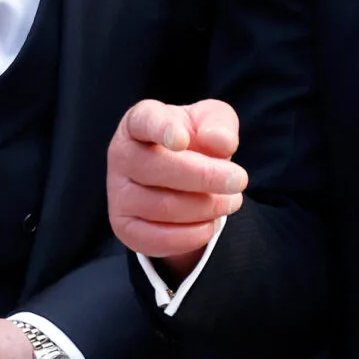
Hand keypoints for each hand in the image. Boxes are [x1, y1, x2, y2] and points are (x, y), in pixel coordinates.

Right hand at [108, 99, 244, 273]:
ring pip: (160, 206)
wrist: (183, 178)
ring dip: (204, 207)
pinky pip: (154, 238)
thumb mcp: (212, 122)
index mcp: (140, 122)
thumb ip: (219, 124)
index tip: (181, 140)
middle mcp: (122, 155)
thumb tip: (220, 141)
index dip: (161, 129)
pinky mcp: (124, 226)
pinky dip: (189, 236)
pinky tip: (209, 226)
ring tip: (231, 202)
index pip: (145, 121)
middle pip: (156, 168)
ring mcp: (118, 192)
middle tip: (240, 180)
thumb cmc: (195, 140)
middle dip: (204, 177)